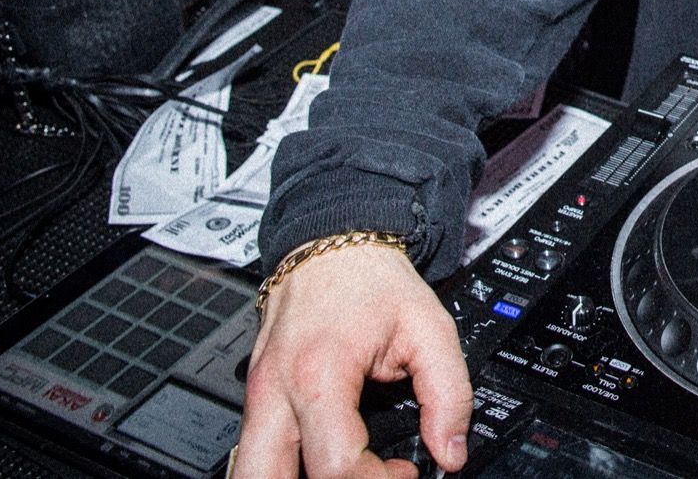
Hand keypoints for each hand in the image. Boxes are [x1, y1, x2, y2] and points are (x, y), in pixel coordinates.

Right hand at [233, 243, 470, 478]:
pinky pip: (253, 451)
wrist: (331, 242)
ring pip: (247, 471)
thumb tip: (450, 451)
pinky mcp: (254, 397)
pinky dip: (284, 467)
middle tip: (363, 478)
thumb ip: (449, 394)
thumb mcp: (430, 328)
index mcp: (320, 374)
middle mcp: (276, 391)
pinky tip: (324, 457)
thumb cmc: (373, 282)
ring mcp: (257, 396)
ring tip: (343, 472)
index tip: (404, 472)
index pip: (336, 464)